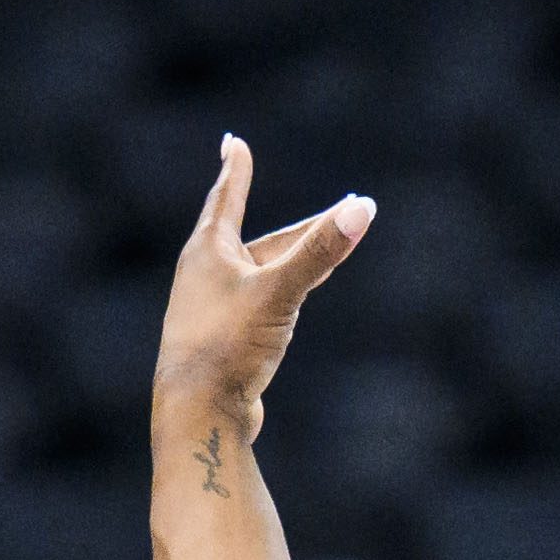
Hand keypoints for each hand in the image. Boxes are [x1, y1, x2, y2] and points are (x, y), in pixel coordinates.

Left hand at [153, 136, 373, 440]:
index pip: (225, 197)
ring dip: (292, 265)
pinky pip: (254, 308)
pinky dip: (278, 298)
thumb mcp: (280, 293)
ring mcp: (208, 314)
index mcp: (207, 253)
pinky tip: (287, 308)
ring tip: (324, 256)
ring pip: (258, 277)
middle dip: (301, 230)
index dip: (235, 169)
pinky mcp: (219, 347)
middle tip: (339, 212)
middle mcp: (202, 278)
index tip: (232, 143)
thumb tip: (362, 209)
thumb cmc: (228, 348)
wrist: (196, 416)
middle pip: (258, 241)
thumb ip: (319, 252)